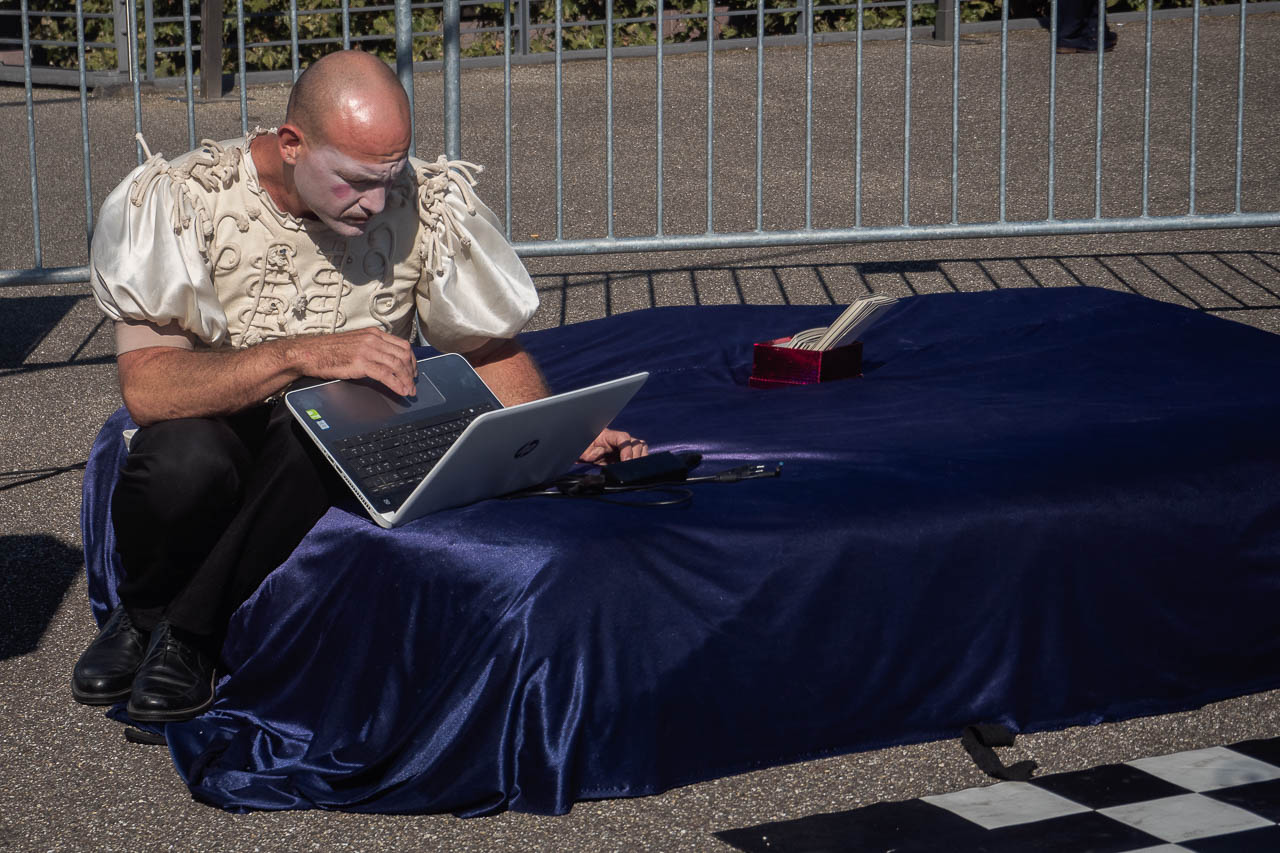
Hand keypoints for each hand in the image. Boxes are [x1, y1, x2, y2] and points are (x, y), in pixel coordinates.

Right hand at [292, 327, 416, 395]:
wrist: (309, 352)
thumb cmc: (328, 350)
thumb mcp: (355, 342)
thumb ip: (371, 347)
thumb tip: (385, 360)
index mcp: (373, 333)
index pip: (402, 344)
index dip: (412, 360)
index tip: (413, 370)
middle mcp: (372, 339)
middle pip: (403, 355)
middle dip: (411, 371)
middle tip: (413, 383)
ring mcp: (367, 350)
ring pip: (397, 365)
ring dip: (406, 380)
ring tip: (409, 390)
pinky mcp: (361, 363)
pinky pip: (385, 374)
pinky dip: (397, 384)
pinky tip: (401, 390)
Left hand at [579, 428, 647, 463]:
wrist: (584, 452)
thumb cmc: (583, 451)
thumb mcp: (583, 452)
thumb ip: (591, 452)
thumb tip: (601, 452)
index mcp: (608, 436)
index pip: (624, 438)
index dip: (627, 449)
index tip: (627, 461)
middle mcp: (619, 439)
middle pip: (636, 442)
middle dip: (636, 455)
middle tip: (630, 468)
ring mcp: (624, 446)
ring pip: (641, 447)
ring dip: (640, 457)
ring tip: (634, 468)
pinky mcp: (627, 453)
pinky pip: (640, 453)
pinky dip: (641, 460)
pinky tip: (635, 469)